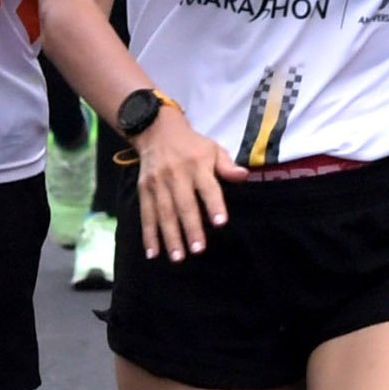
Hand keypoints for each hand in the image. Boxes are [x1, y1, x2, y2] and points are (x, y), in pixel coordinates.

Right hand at [128, 106, 235, 260]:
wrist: (156, 131)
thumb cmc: (192, 145)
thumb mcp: (213, 149)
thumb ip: (227, 166)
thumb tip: (244, 175)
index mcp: (198, 165)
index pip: (208, 187)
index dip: (214, 204)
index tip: (220, 223)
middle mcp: (176, 175)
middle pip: (184, 205)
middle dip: (191, 229)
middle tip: (198, 250)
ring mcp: (158, 183)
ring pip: (164, 213)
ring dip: (170, 237)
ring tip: (178, 257)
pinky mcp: (144, 189)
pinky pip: (146, 214)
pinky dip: (148, 235)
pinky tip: (153, 253)